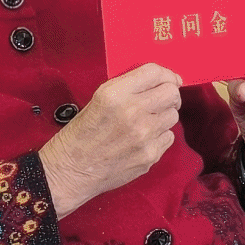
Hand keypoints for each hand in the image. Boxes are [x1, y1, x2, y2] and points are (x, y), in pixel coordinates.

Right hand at [39, 62, 181, 217]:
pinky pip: (168, 137)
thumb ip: (127, 87)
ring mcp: (143, 136)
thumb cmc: (81, 134)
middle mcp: (132, 112)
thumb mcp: (97, 99)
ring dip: (163, 116)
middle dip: (169, 94)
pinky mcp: (150, 155)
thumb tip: (160, 81)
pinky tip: (143, 139)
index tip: (168, 79)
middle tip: (161, 100)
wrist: (71, 171)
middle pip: (171, 93)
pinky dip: (160, 136)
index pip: (154, 73)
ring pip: (173, 115)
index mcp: (114, 94)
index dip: (165, 74)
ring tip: (147, 121)